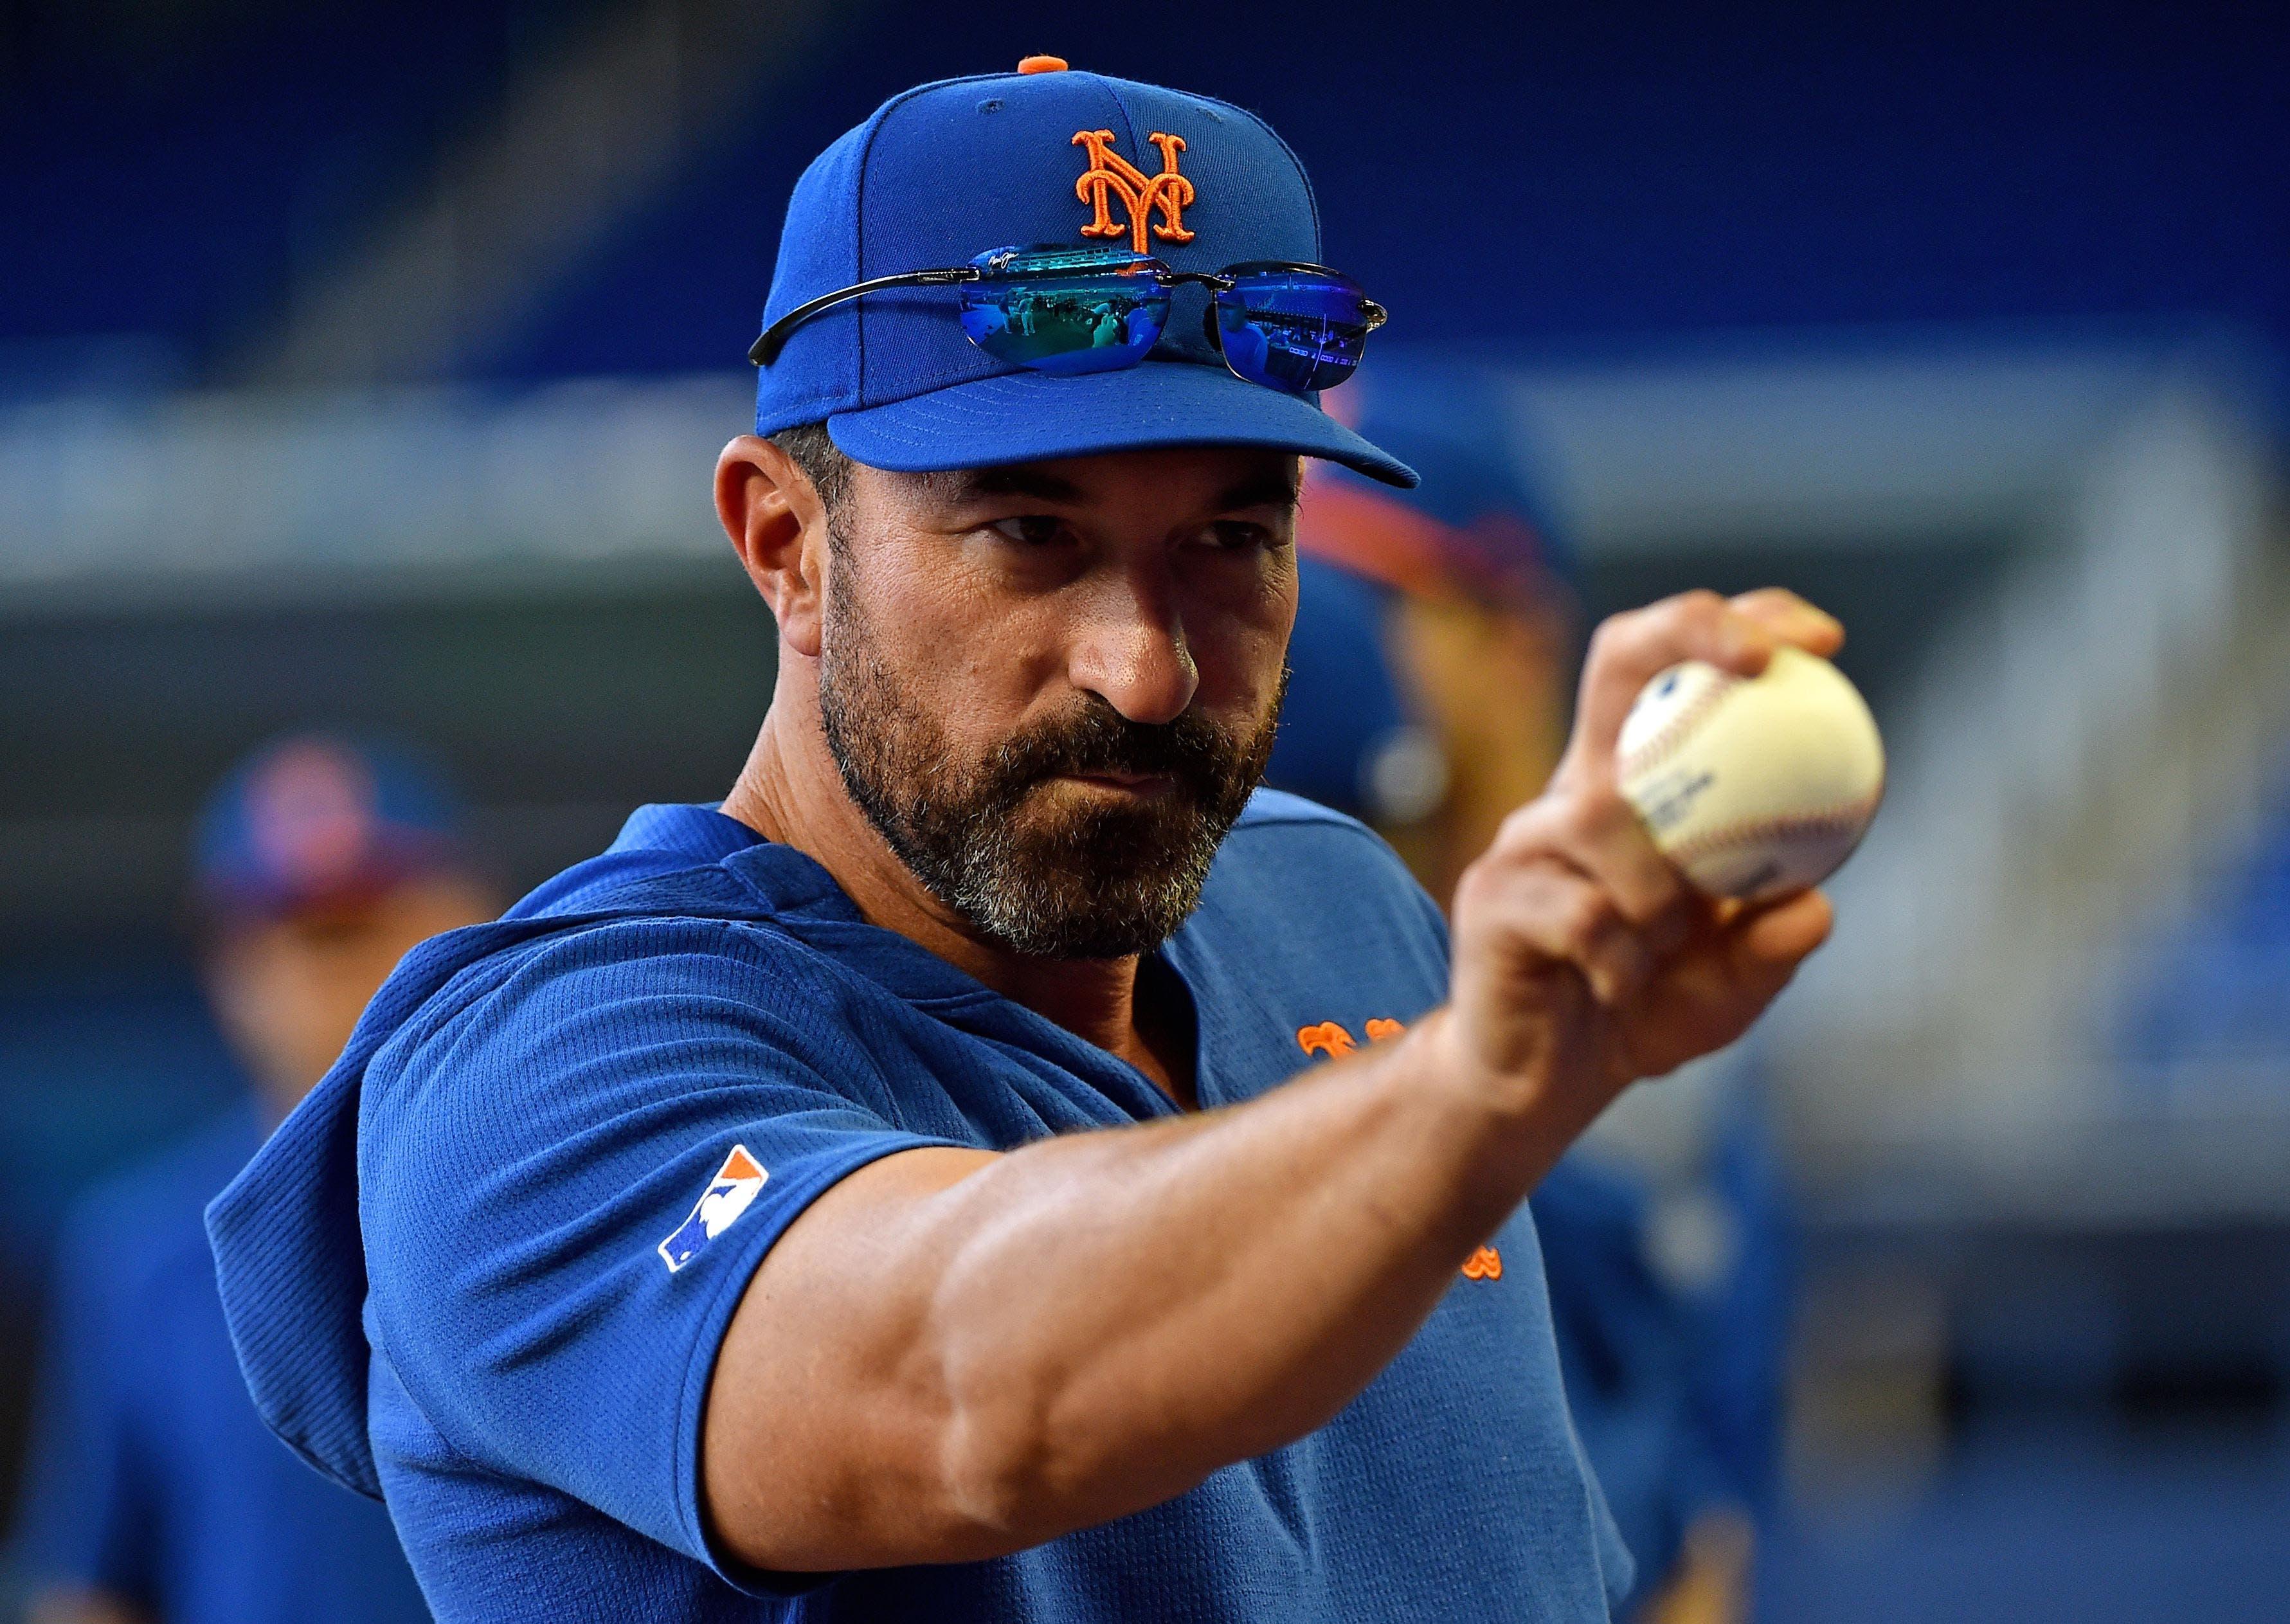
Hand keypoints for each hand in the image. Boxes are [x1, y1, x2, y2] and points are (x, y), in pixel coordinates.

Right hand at [1433, 589, 1840, 1132]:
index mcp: (1635, 786)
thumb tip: (1816, 908)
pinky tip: (1617, 987)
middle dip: (1689, 631)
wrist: (1541, 1083)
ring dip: (1661, 892)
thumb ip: (1772, 946)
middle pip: (1617, 659)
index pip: (1673, 669)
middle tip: (1762, 663)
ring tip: (1665, 946)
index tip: (1820, 641)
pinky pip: (1582, 913)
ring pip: (1605, 816)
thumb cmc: (1640, 1008)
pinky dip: (1623, 960)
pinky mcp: (1491, 899)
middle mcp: (1577, 789)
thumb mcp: (1731, 984)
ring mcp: (1527, 838)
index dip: (1736, 627)